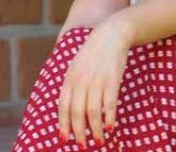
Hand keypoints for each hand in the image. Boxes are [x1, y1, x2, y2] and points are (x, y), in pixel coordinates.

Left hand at [57, 21, 130, 148]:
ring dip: (95, 130)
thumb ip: (71, 85)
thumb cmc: (92, 53)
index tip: (64, 138)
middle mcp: (81, 81)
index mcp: (70, 78)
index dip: (63, 124)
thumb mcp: (75, 66)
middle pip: (77, 112)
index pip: (63, 106)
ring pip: (93, 112)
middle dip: (79, 132)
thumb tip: (67, 107)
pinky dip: (109, 118)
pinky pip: (109, 105)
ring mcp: (96, 81)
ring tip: (99, 140)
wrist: (110, 36)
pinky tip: (110, 127)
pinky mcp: (112, 81)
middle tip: (82, 145)